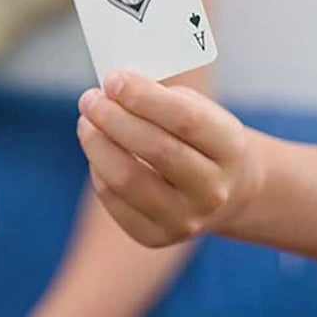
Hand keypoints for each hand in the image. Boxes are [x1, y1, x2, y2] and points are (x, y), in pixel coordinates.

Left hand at [76, 71, 264, 247]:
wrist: (225, 190)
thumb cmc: (201, 137)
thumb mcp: (200, 110)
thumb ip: (161, 98)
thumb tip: (111, 89)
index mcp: (230, 148)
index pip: (184, 119)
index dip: (144, 97)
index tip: (113, 79)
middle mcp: (212, 189)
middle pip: (155, 149)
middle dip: (113, 118)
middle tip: (89, 99)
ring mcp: (185, 219)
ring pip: (127, 179)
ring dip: (97, 144)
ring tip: (86, 121)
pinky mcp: (156, 237)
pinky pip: (114, 200)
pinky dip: (99, 169)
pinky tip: (98, 150)